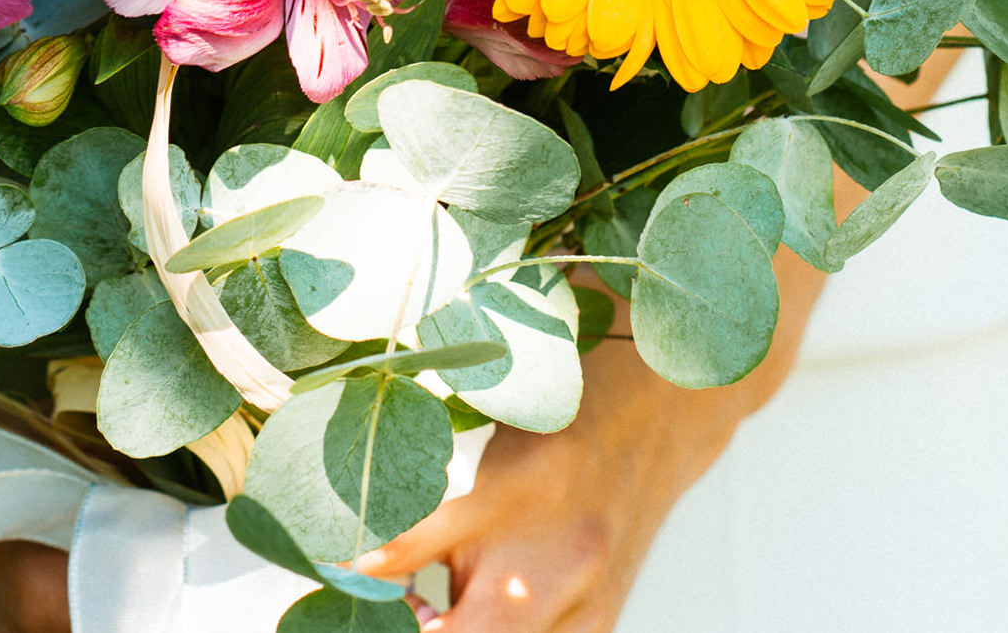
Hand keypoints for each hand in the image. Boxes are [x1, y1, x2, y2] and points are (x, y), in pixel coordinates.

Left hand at [352, 249, 823, 630]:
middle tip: (374, 604)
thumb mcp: (490, 429)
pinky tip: (472, 610)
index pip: (413, 548)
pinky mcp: (605, 617)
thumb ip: (440, 497)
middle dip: (412, 625)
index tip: (334, 563)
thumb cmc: (566, 402)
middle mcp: (554, 558)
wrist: (672, 398)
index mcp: (516, 489)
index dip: (366, 566)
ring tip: (426, 609)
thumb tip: (375, 553)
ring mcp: (585, 598)